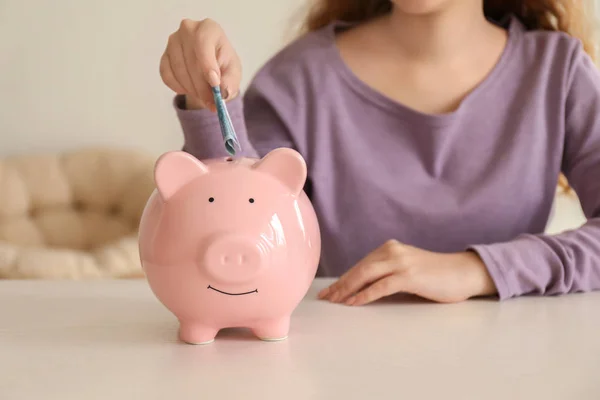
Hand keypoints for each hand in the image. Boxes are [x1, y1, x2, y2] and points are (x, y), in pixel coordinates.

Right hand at [159, 18, 241, 109]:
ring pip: (178, 69)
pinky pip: (167, 75)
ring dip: (192, 89)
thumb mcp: (233, 74)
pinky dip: (179, 87)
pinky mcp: (164, 56)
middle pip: (190, 59)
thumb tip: (223, 92)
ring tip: (204, 96)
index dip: (207, 64)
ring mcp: (173, 42)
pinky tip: (190, 89)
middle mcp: (188, 29)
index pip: (203, 41)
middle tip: (211, 102)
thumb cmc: (223, 66)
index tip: (214, 83)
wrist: (209, 68)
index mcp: (209, 28)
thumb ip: (230, 82)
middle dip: (201, 85)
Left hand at [318, 240, 496, 304]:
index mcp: (390, 248)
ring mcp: (401, 262)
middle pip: (359, 269)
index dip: (343, 278)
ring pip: (366, 275)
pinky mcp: (409, 276)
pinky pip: (381, 286)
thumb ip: (387, 272)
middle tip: (326, 298)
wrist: (463, 272)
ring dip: (348, 290)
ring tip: (335, 302)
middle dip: (340, 285)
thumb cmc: (435, 275)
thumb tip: (362, 287)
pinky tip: (354, 303)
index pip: (361, 265)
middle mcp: (393, 251)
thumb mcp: (407, 269)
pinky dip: (365, 294)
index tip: (329, 290)